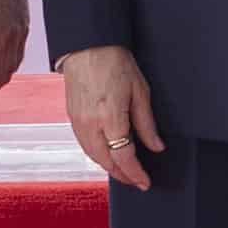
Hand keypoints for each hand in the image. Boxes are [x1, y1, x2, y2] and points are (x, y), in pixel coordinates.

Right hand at [59, 44, 165, 190]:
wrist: (87, 45)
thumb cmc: (114, 61)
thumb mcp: (139, 91)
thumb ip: (146, 123)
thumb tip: (156, 146)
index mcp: (110, 117)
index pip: (124, 157)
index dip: (136, 173)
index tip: (145, 182)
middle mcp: (91, 124)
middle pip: (106, 162)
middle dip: (122, 175)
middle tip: (137, 180)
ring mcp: (78, 121)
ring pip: (93, 156)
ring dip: (109, 166)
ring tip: (124, 170)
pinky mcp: (72, 117)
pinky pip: (84, 144)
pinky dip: (97, 154)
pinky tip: (107, 153)